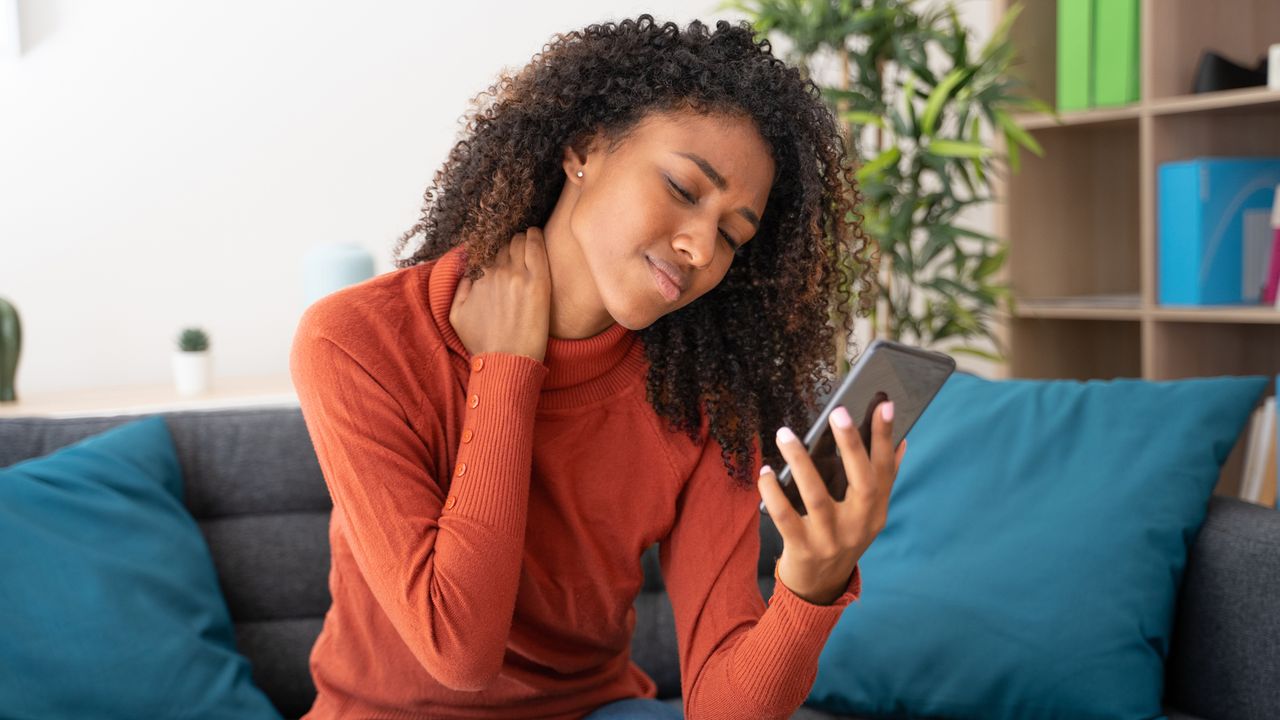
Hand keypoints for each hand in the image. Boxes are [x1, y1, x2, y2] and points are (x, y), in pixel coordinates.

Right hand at [449, 228, 551, 363]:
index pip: (488, 252)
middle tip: (517, 247)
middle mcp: (496, 274)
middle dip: (509, 244)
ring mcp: (518, 277)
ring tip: (527, 241)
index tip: (502, 252)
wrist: (506, 362)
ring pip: (519, 242)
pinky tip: (536, 233)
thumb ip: (459, 287)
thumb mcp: (456, 315)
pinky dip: (535, 237)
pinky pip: (536, 248)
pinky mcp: (538, 284)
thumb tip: (466, 269)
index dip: (495, 251)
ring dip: (522, 239)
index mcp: (478, 279)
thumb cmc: (482, 343)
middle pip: (504, 245)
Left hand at [757, 400, 906, 604]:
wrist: (820, 587)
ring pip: (817, 496)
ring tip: (785, 433)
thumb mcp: (868, 515)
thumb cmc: (844, 538)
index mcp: (876, 511)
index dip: (885, 438)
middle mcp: (859, 525)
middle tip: (839, 412)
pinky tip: (765, 471)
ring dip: (800, 462)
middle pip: (861, 482)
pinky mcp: (802, 548)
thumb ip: (882, 481)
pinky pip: (785, 516)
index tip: (885, 405)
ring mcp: (831, 538)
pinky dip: (772, 493)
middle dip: (852, 445)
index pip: (885, 470)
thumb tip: (902, 442)